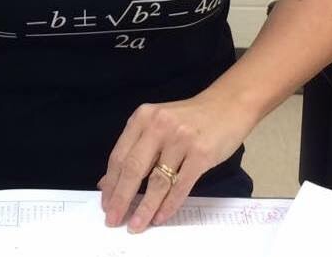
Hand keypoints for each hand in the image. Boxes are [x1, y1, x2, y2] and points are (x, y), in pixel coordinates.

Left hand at [97, 93, 252, 232]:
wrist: (226, 106)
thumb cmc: (188, 119)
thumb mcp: (156, 125)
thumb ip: (134, 149)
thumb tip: (107, 181)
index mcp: (142, 117)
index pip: (120, 155)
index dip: (111, 183)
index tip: (105, 204)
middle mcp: (159, 126)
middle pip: (134, 168)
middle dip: (121, 198)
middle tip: (113, 220)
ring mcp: (181, 139)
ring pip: (157, 181)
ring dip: (145, 207)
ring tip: (136, 225)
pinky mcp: (201, 154)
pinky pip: (180, 186)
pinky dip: (169, 205)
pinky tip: (160, 216)